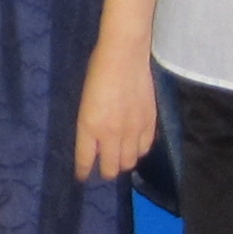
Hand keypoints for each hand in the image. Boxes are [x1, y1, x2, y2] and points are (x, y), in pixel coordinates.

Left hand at [71, 38, 157, 181]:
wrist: (124, 56)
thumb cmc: (97, 72)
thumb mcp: (85, 102)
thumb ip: (89, 125)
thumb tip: (95, 143)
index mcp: (89, 126)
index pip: (85, 159)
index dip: (83, 171)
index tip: (82, 177)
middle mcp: (111, 133)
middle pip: (110, 167)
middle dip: (106, 171)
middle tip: (104, 166)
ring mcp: (132, 130)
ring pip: (129, 162)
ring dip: (123, 162)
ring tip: (120, 156)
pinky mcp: (149, 123)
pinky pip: (145, 148)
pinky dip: (139, 150)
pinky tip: (135, 145)